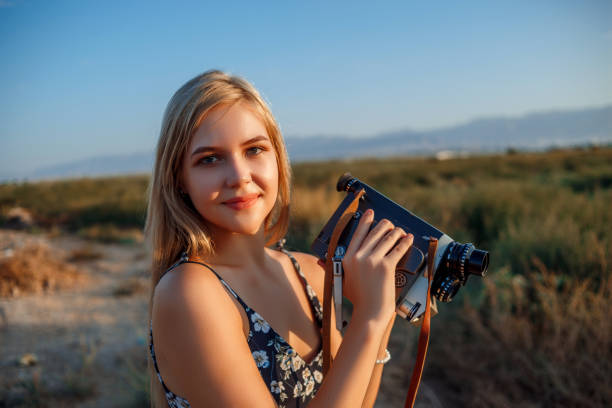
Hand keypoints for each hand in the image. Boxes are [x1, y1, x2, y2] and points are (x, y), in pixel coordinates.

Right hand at [341, 209, 413, 323]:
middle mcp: (359, 257)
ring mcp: (373, 261)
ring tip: (401, 232)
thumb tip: (319, 261)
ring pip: (387, 238)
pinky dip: (405, 243)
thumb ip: (331, 269)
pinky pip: (398, 249)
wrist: (370, 312)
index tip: (370, 213)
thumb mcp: (341, 282)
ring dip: (396, 232)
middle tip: (390, 224)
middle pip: (374, 233)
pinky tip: (409, 239)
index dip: (365, 221)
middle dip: (385, 225)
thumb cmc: (357, 299)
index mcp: (347, 258)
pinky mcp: (386, 267)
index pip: (357, 234)